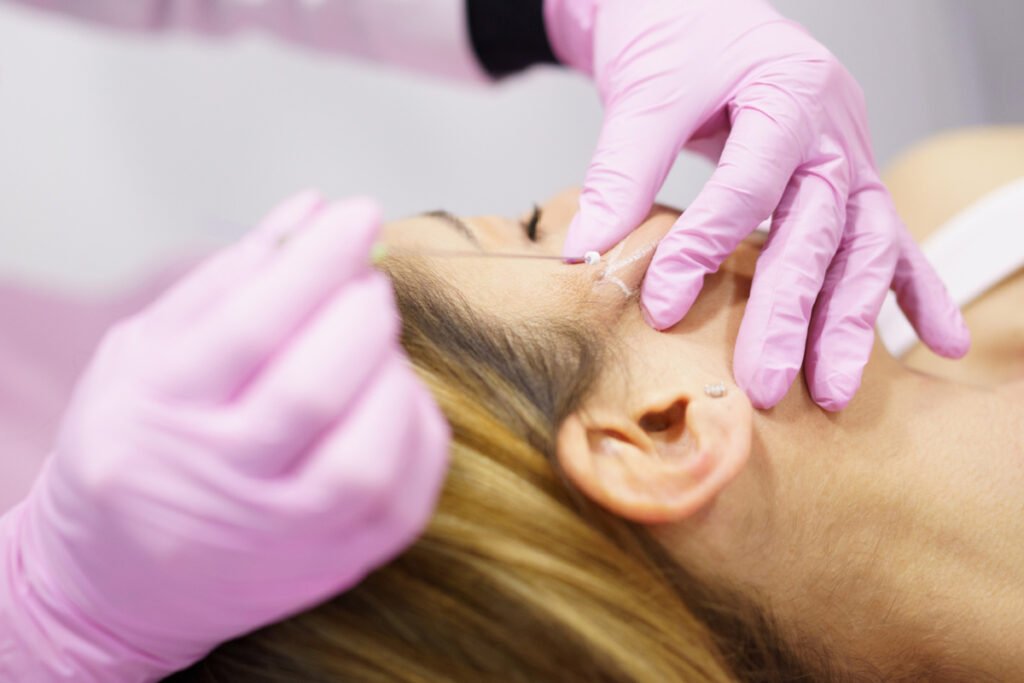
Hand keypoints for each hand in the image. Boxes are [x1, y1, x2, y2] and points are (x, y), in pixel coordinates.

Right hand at [0, 193, 448, 681]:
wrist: (113, 583)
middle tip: (368, 285)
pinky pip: (404, 500)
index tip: (359, 215)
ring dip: (394, 377)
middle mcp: (217, 483)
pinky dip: (418, 432)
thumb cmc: (133, 444)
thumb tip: (312, 212)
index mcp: (159, 411)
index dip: (317, 262)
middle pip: (313, 392)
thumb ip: (227, 278)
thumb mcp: (143, 350)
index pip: (251, 327)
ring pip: (364, 460)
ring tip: (377, 346)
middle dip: (362, 315)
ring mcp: (278, 537)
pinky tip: (396, 397)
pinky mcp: (331, 566)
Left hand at [546, 0, 968, 409]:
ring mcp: (852, 160)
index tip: (663, 307)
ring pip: (867, 247)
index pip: (748, 188)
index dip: (704, 249)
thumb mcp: (647, 93)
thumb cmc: (682, 42)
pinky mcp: (851, 182)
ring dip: (854, 323)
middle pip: (821, 231)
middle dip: (793, 314)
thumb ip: (623, 172)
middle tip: (765, 385)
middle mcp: (834, 132)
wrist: (707, 14)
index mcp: (788, 94)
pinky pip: (894, 240)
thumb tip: (587, 254)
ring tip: (838, 393)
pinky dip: (919, 293)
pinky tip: (942, 344)